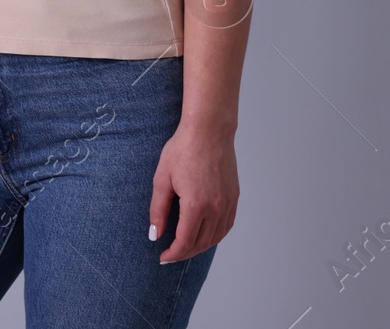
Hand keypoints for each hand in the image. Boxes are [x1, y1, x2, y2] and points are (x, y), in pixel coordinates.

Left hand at [149, 120, 238, 262]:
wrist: (208, 131)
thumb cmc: (182, 150)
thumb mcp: (162, 179)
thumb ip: (158, 209)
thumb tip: (155, 234)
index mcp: (196, 205)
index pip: (185, 241)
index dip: (173, 253)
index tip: (163, 257)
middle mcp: (216, 208)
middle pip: (201, 243)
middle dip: (185, 252)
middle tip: (170, 254)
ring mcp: (228, 203)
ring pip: (216, 237)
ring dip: (200, 246)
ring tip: (185, 247)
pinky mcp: (234, 197)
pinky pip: (226, 225)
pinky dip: (215, 235)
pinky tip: (204, 234)